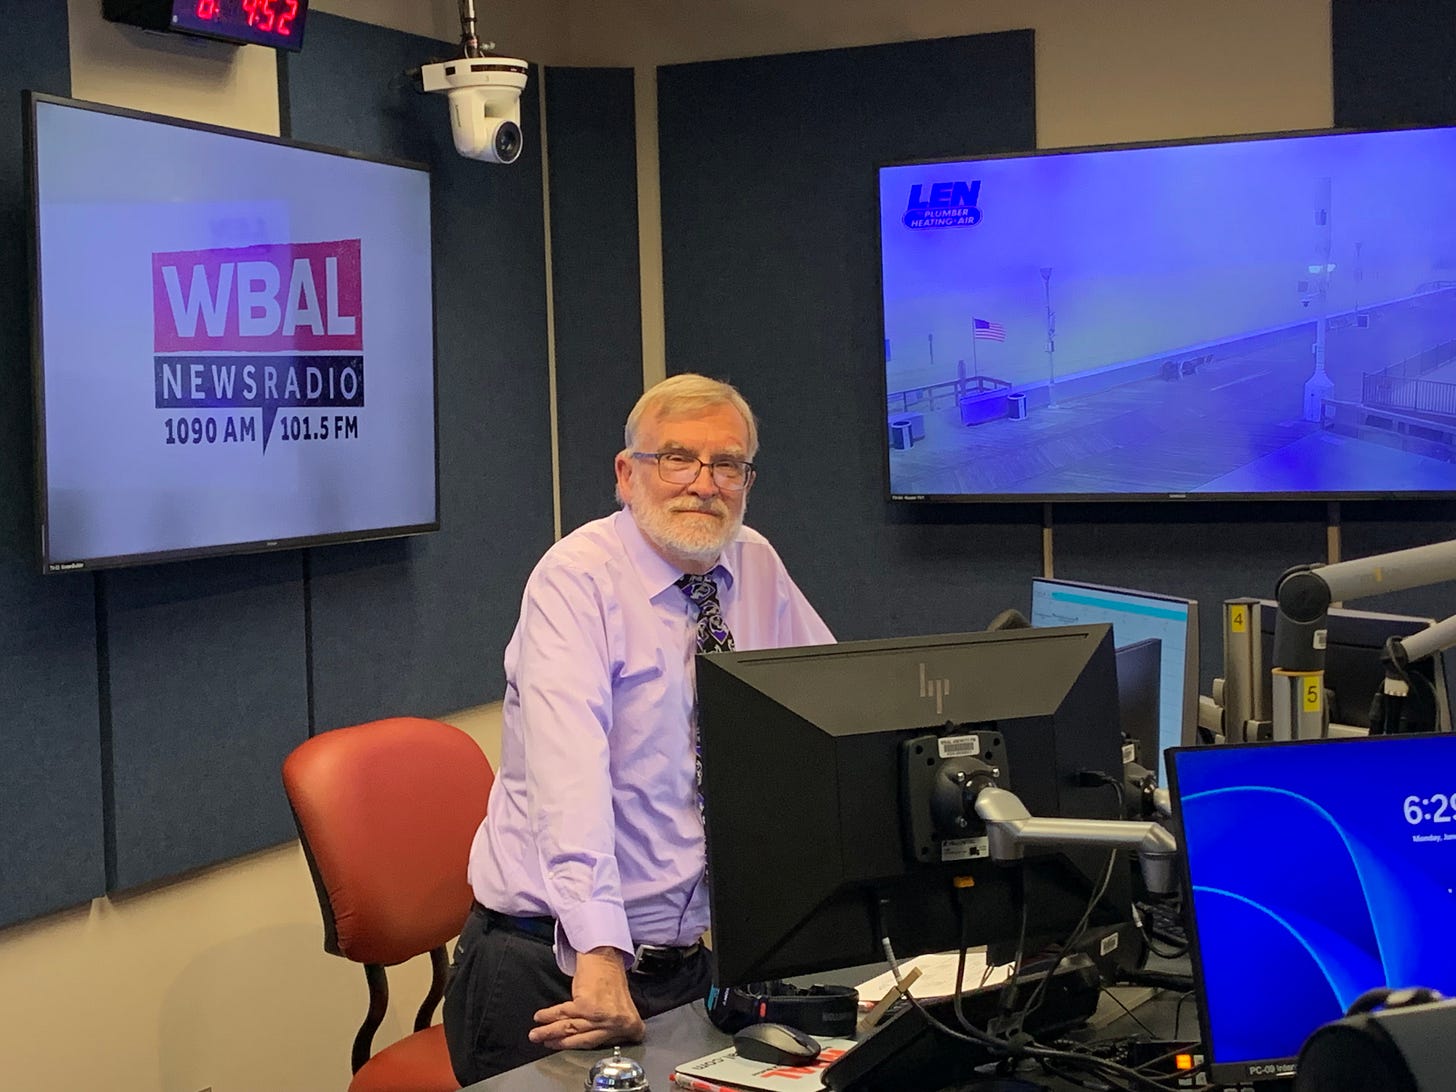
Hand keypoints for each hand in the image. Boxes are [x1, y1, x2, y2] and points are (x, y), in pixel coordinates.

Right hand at [529, 947, 645, 1050]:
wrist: (605, 956)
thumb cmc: (613, 978)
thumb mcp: (621, 1009)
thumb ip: (612, 1028)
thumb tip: (593, 1041)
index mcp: (630, 1025)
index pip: (607, 1042)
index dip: (582, 1045)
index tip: (564, 1048)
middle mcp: (617, 1023)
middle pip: (584, 1039)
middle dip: (562, 1043)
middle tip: (546, 1044)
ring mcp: (601, 1016)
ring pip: (571, 1027)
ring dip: (550, 1032)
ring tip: (536, 1035)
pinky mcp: (585, 1006)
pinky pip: (563, 1013)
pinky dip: (549, 1016)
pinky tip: (540, 1017)